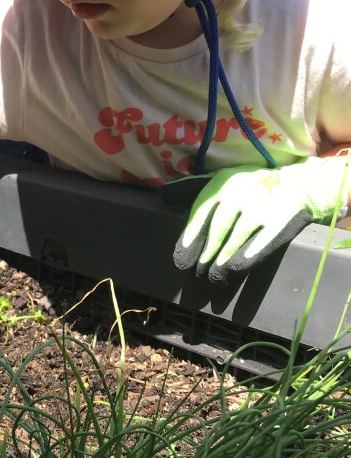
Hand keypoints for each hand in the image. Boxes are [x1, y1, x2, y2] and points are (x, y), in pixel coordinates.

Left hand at [172, 156, 349, 284]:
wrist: (294, 184)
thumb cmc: (246, 186)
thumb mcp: (220, 180)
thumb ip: (191, 189)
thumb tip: (164, 197)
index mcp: (222, 184)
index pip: (201, 213)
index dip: (191, 238)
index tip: (181, 260)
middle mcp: (240, 193)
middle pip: (218, 229)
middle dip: (205, 254)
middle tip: (196, 274)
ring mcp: (262, 207)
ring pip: (237, 238)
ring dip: (222, 261)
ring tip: (213, 277)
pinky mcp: (282, 221)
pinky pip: (261, 242)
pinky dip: (247, 257)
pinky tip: (235, 269)